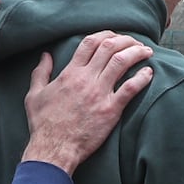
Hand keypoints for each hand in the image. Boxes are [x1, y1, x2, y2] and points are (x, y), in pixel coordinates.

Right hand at [20, 31, 154, 173]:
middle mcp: (86, 79)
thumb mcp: (34, 94)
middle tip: (136, 43)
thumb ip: (40, 73)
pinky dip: (142, 78)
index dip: (106, 35)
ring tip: (147, 52)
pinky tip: (149, 73)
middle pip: (109, 47)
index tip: (116, 37)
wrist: (53, 148)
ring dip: (137, 53)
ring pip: (121, 62)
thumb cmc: (43, 124)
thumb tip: (45, 56)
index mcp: (70, 73)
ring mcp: (99, 93)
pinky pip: (130, 88)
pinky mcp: (110, 110)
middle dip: (126, 40)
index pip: (90, 43)